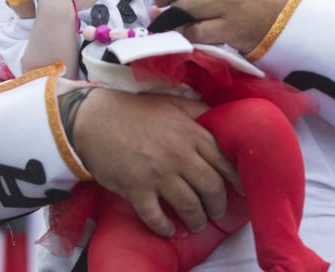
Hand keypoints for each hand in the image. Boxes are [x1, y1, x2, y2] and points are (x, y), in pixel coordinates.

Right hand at [71, 88, 241, 236]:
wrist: (94, 119)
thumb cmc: (134, 111)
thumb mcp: (171, 103)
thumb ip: (197, 110)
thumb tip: (220, 117)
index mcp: (191, 134)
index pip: (224, 163)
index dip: (235, 181)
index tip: (240, 192)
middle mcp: (179, 155)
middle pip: (211, 189)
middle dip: (218, 206)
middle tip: (216, 212)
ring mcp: (158, 174)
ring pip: (189, 206)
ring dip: (196, 220)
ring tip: (196, 224)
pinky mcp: (136, 189)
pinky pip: (156, 217)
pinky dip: (165, 228)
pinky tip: (168, 231)